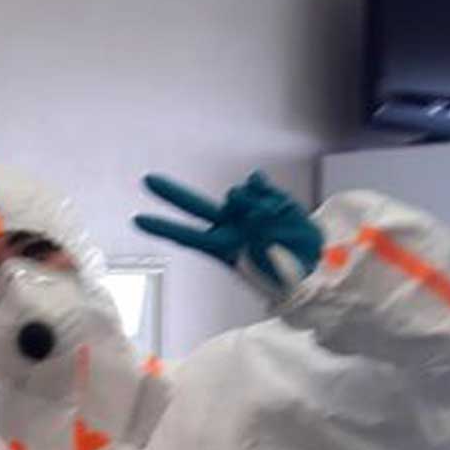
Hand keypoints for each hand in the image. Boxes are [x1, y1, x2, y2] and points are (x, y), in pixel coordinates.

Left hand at [134, 171, 323, 301]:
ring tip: (272, 225)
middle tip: (146, 179)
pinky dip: (260, 187)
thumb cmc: (285, 270)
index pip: (187, 236)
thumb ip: (256, 223)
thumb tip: (249, 197)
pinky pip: (255, 182)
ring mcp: (246, 211)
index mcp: (224, 247)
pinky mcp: (266, 197)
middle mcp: (230, 226)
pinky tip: (271, 202)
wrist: (314, 265)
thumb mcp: (267, 256)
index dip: (163, 227)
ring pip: (237, 193)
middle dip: (170, 192)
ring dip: (253, 204)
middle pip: (194, 206)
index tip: (136, 219)